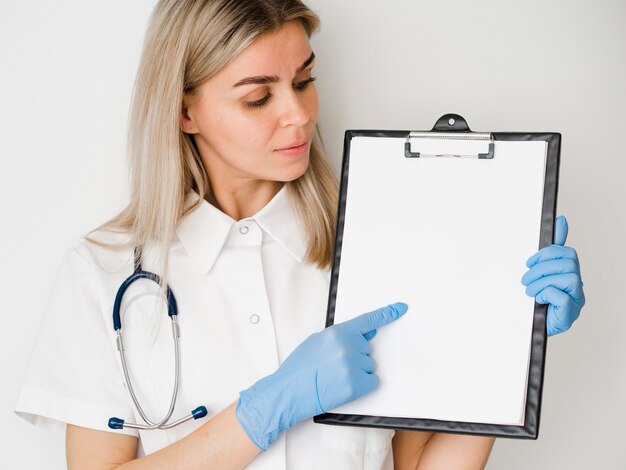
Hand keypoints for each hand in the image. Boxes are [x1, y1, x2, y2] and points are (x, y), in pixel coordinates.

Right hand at [235, 302, 408, 450]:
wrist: (289, 391)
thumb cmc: (300, 367)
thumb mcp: (318, 342)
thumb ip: (343, 337)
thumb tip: (367, 334)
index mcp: (338, 332)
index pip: (368, 321)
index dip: (387, 314)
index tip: (401, 308)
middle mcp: (348, 347)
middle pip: (367, 349)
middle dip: (356, 355)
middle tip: (335, 365)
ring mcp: (353, 366)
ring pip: (370, 365)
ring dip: (359, 371)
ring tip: (336, 377)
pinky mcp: (356, 385)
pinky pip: (373, 381)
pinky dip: (363, 385)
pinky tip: (344, 386)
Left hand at [522, 216, 584, 335]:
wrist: (528, 328)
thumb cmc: (534, 300)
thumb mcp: (538, 271)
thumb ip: (548, 249)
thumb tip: (560, 220)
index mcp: (569, 274)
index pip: (567, 253)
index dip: (549, 252)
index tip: (530, 261)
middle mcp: (576, 286)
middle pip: (568, 263)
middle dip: (541, 268)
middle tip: (526, 279)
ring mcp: (576, 300)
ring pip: (567, 278)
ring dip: (542, 282)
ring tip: (530, 291)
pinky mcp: (569, 314)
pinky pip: (562, 296)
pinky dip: (546, 294)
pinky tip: (539, 300)